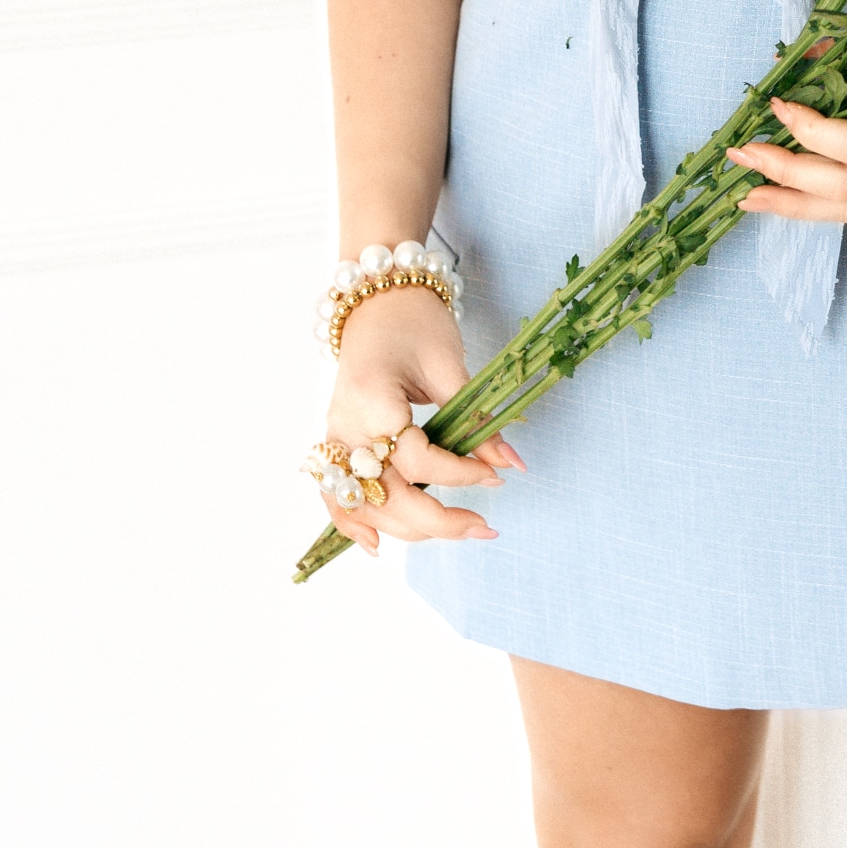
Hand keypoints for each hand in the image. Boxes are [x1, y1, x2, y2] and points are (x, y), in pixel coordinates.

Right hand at [316, 283, 524, 558]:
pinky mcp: (335, 443)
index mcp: (372, 398)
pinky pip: (337, 496)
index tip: (495, 478)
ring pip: (367, 506)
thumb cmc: (414, 322)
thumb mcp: (448, 363)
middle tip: (484, 526)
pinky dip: (355, 524)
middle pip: (387, 495)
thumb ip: (475, 416)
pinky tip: (378, 547)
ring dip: (411, 529)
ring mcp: (335, 438)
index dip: (459, 474)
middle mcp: (345, 426)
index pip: (416, 458)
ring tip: (459, 531)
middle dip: (438, 520)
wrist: (378, 300)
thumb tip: (511, 464)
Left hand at [728, 99, 846, 222]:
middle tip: (743, 153)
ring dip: (789, 203)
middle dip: (787, 170)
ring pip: (843, 211)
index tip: (777, 104)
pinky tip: (777, 201)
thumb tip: (800, 58)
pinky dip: (809, 207)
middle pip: (845, 186)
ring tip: (746, 196)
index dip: (814, 128)